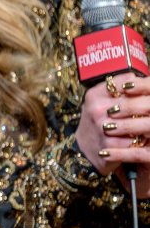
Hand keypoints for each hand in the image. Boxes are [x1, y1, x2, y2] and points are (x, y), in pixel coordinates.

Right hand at [76, 72, 148, 196]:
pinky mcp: (109, 145)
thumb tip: (142, 79)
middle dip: (147, 107)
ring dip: (146, 123)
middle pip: (135, 103)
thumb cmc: (97, 121)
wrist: (84, 148)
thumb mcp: (99, 100)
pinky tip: (143, 138)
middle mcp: (97, 109)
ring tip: (148, 123)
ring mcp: (103, 127)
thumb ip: (117, 88)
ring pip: (138, 122)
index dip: (142, 86)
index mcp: (95, 94)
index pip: (127, 82)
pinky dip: (142, 139)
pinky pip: (136, 140)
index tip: (148, 91)